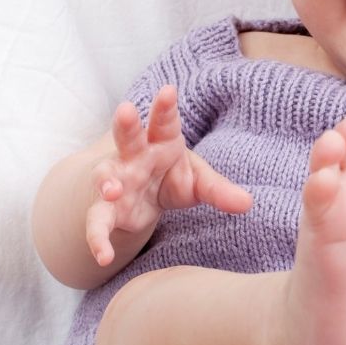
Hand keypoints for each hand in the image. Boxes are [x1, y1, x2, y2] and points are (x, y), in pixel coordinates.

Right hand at [85, 85, 252, 265]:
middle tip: (125, 109)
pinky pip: (97, 221)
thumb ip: (219, 190)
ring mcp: (116, 180)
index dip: (166, 106)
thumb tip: (248, 204)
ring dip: (108, 181)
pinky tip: (103, 255)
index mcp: (161, 141)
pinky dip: (97, 238)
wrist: (141, 198)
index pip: (164, 121)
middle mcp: (134, 155)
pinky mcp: (106, 209)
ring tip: (113, 190)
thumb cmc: (172, 178)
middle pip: (128, 135)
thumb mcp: (198, 182)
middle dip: (127, 123)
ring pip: (106, 175)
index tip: (169, 89)